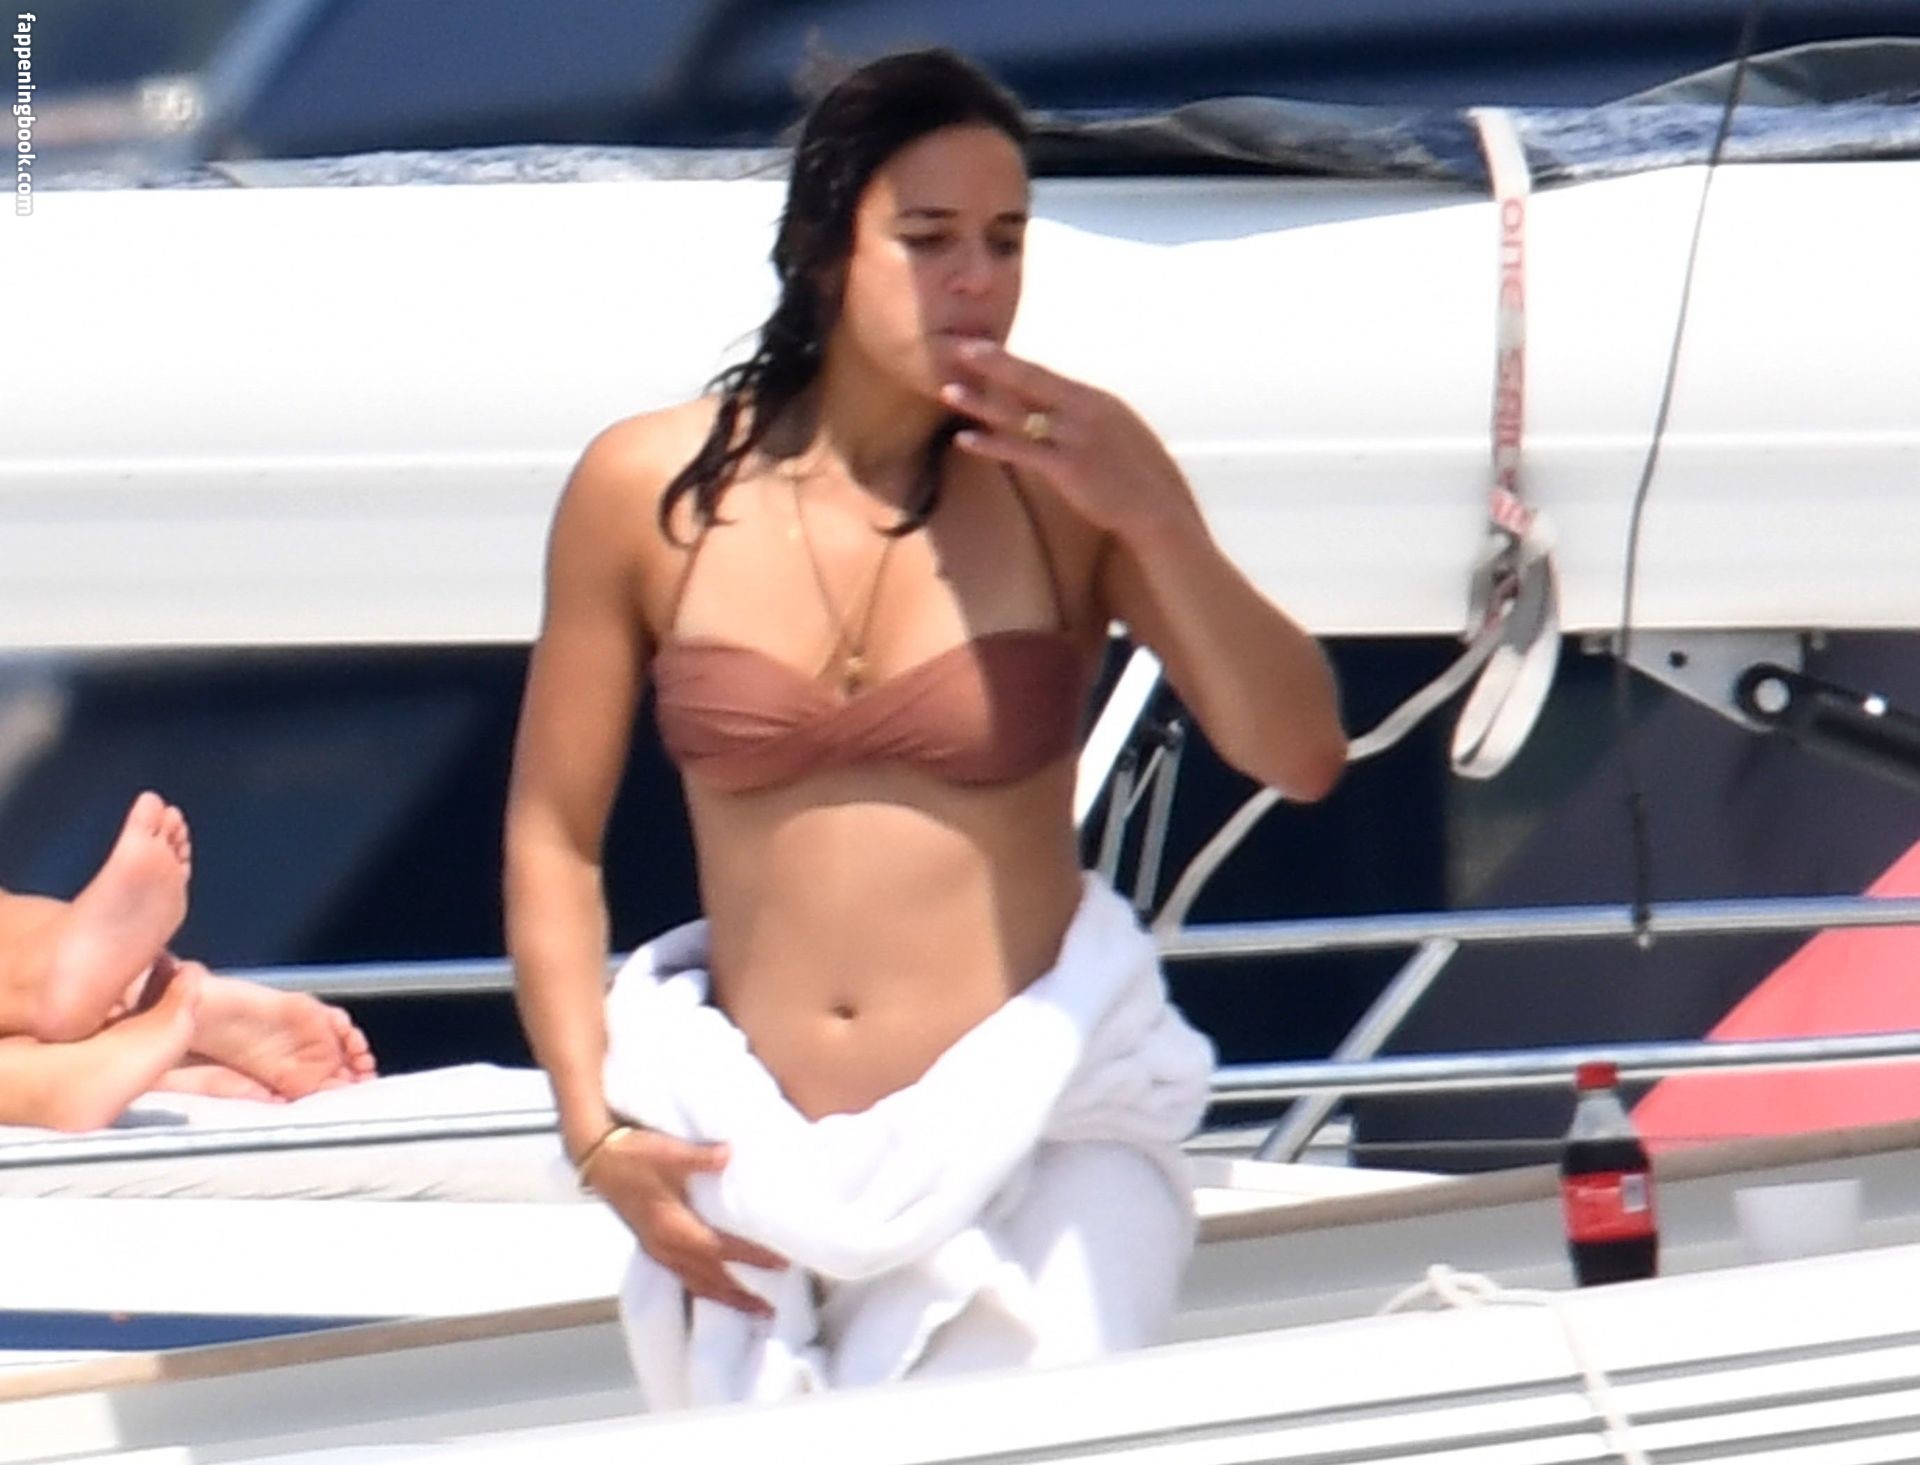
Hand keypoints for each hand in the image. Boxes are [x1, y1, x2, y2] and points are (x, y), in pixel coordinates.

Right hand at [585, 1127, 787, 1316]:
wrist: (598, 1158)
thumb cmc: (633, 1154)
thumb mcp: (669, 1151)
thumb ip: (702, 1157)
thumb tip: (730, 1154)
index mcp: (673, 1226)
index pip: (721, 1249)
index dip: (751, 1257)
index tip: (780, 1264)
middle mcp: (666, 1245)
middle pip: (709, 1278)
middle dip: (740, 1295)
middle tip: (769, 1309)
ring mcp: (656, 1248)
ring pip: (695, 1282)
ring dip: (723, 1297)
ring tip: (749, 1308)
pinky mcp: (651, 1245)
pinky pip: (682, 1276)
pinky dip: (702, 1287)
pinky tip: (713, 1288)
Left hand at [940, 340, 1200, 540]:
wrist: (1157, 507)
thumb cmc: (1138, 476)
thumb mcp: (1117, 433)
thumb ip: (1087, 418)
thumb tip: (1061, 410)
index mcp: (1095, 400)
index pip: (1045, 375)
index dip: (1011, 361)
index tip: (982, 347)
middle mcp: (1084, 410)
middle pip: (1030, 379)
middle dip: (992, 362)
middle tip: (958, 347)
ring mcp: (1075, 437)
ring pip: (1017, 413)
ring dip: (980, 402)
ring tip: (948, 390)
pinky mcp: (1067, 466)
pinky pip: (1019, 451)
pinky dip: (989, 444)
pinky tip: (963, 439)